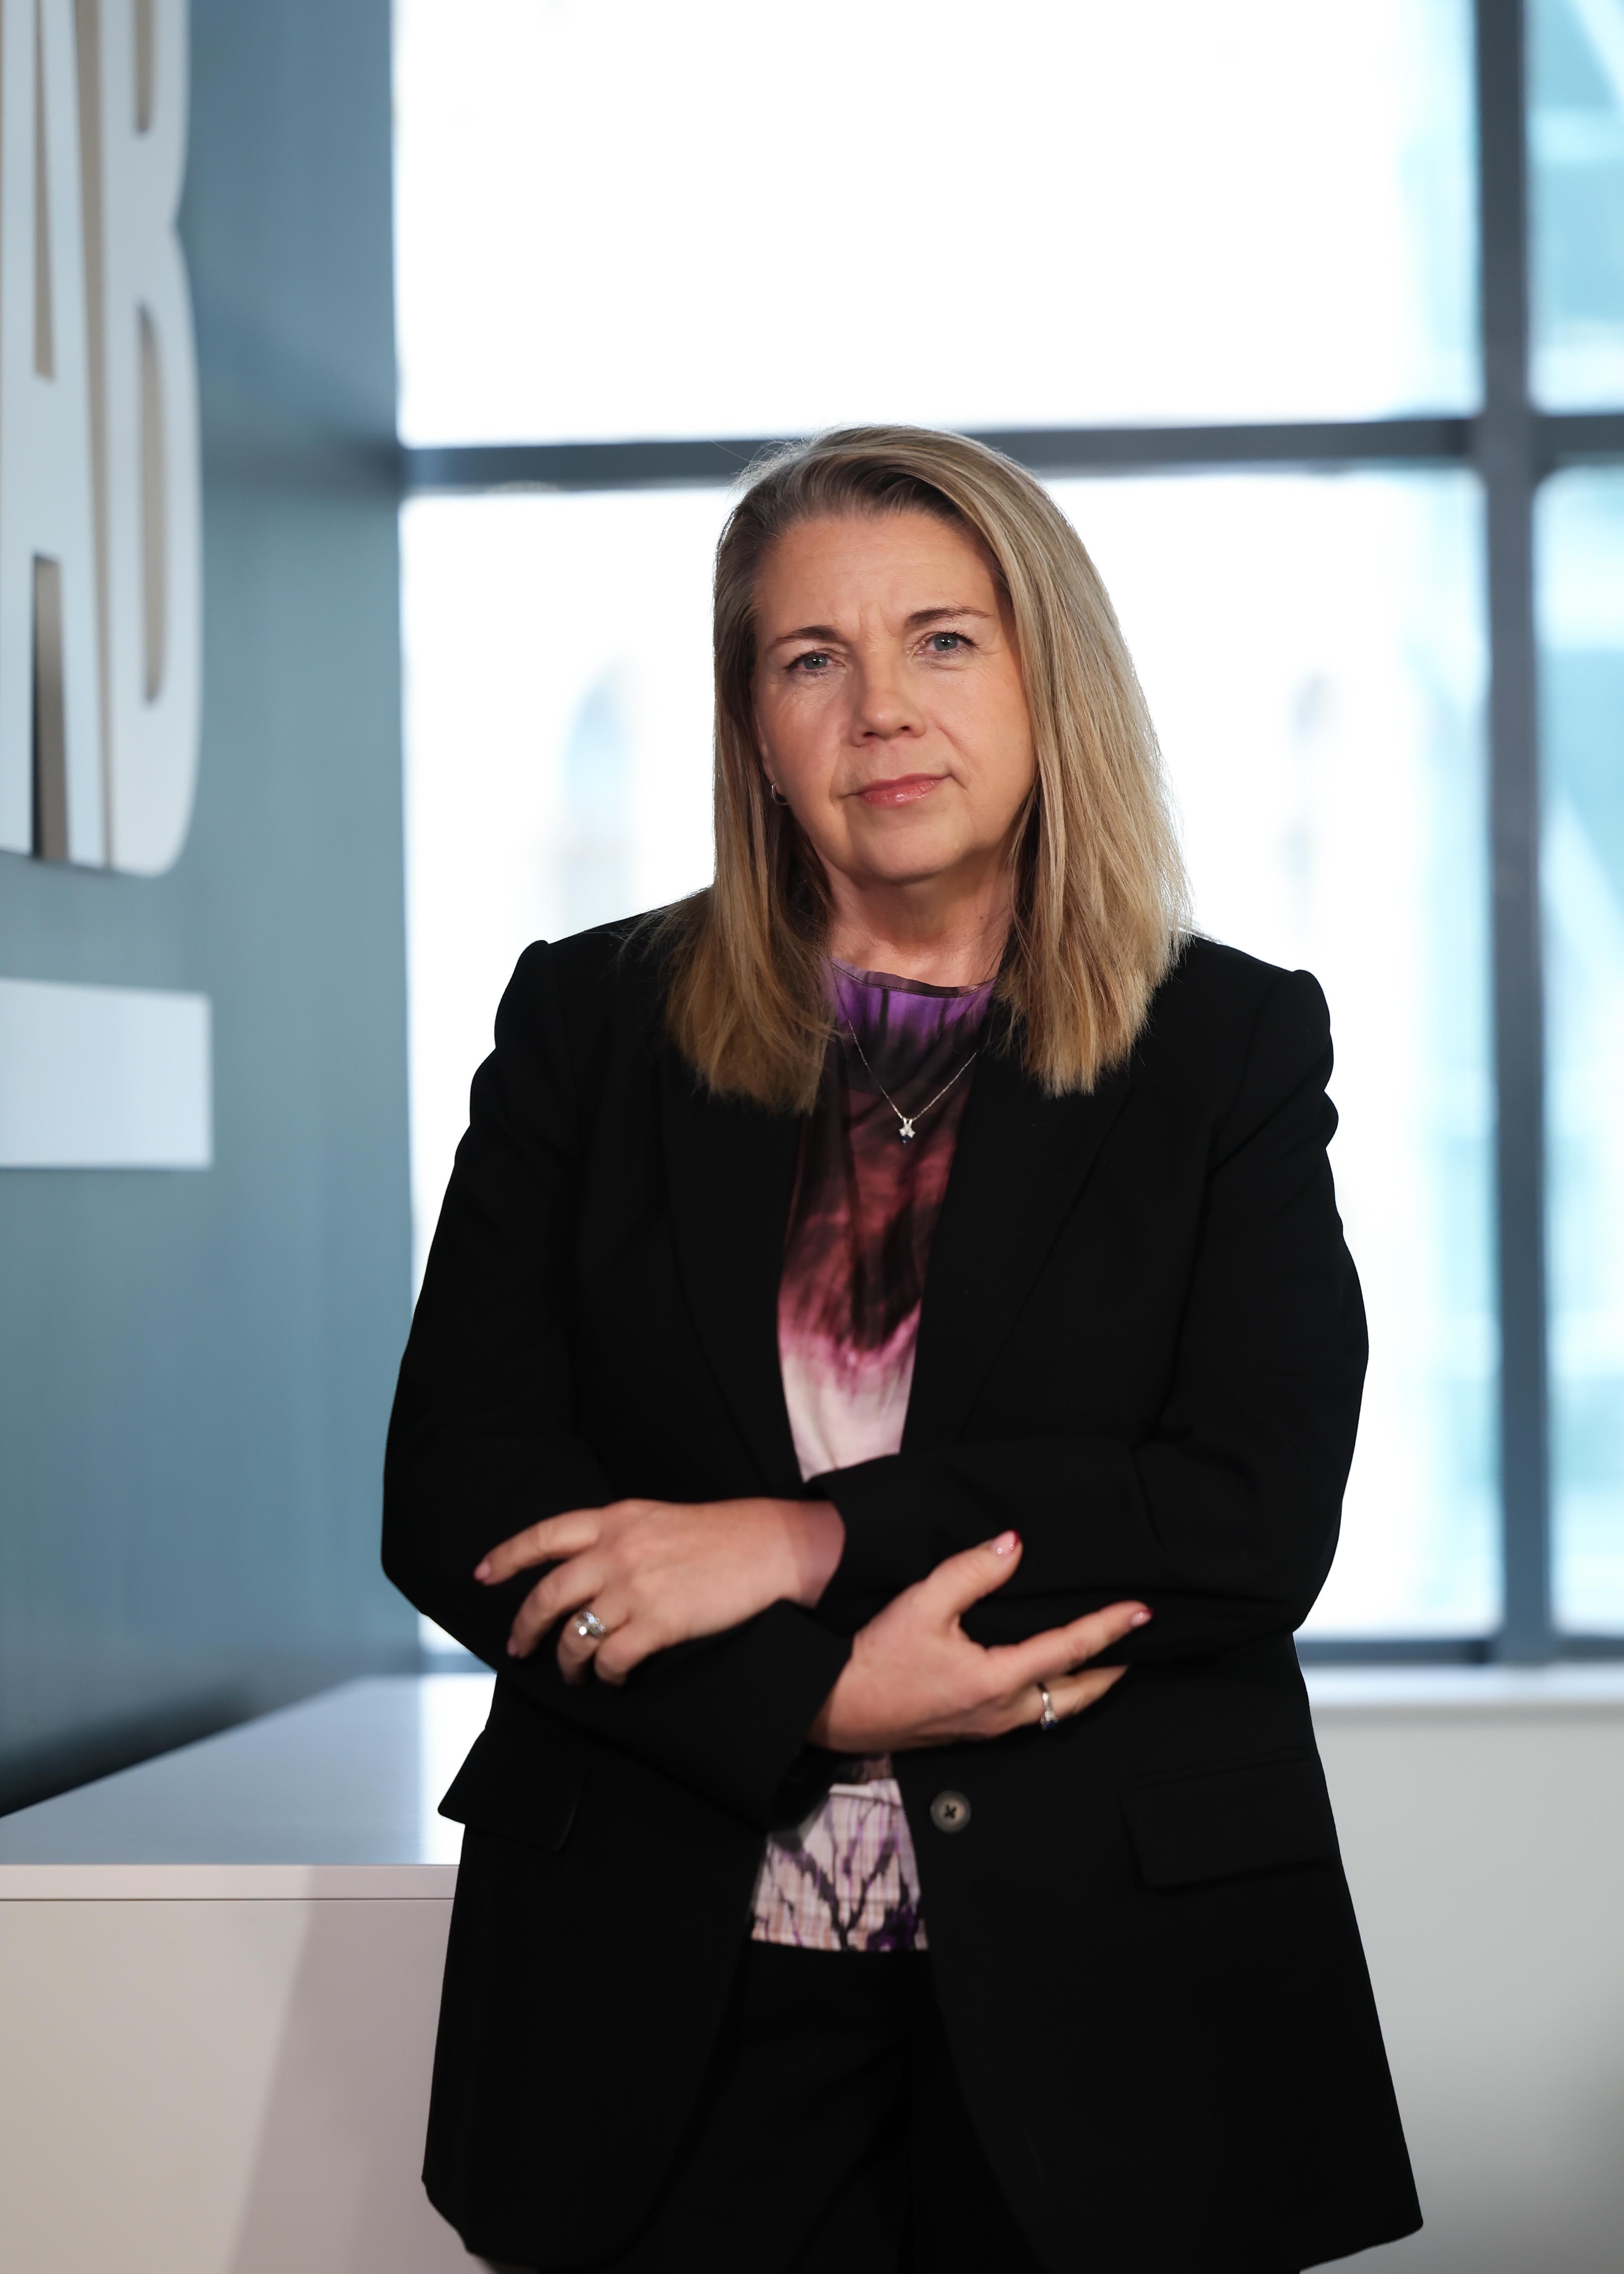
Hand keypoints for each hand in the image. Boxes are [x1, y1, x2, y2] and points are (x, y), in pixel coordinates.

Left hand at [474, 1497, 844, 1684]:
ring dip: (567, 1661)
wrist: (772, 1546)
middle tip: (520, 1646)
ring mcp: (635, 1588)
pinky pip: (612, 1660)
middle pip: (548, 1594)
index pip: (544, 1535)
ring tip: (574, 1673)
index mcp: (615, 1519)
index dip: (507, 1556)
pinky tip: (615, 1678)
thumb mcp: (658, 1518)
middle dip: (526, 1626)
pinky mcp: (659, 1623)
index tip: (483, 1574)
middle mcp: (616, 1551)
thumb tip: (586, 1565)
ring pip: (575, 1635)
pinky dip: (607, 1675)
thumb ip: (619, 1536)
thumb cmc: (722, 1533)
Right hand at [808, 1529, 1148, 1751]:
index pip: (1069, 1650)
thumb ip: (971, 1571)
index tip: (1141, 1611)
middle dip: (1112, 1671)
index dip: (1109, 1628)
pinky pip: (1030, 1715)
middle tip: (1139, 1648)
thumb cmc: (876, 1658)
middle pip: (1077, 1696)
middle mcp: (1002, 1712)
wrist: (835, 1709)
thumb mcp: (921, 1603)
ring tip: (1105, 1663)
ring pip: (1055, 1710)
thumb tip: (1014, 1544)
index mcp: (996, 1679)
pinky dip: (1056, 1696)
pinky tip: (1050, 1679)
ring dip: (1086, 1686)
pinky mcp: (971, 1730)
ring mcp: (988, 1727)